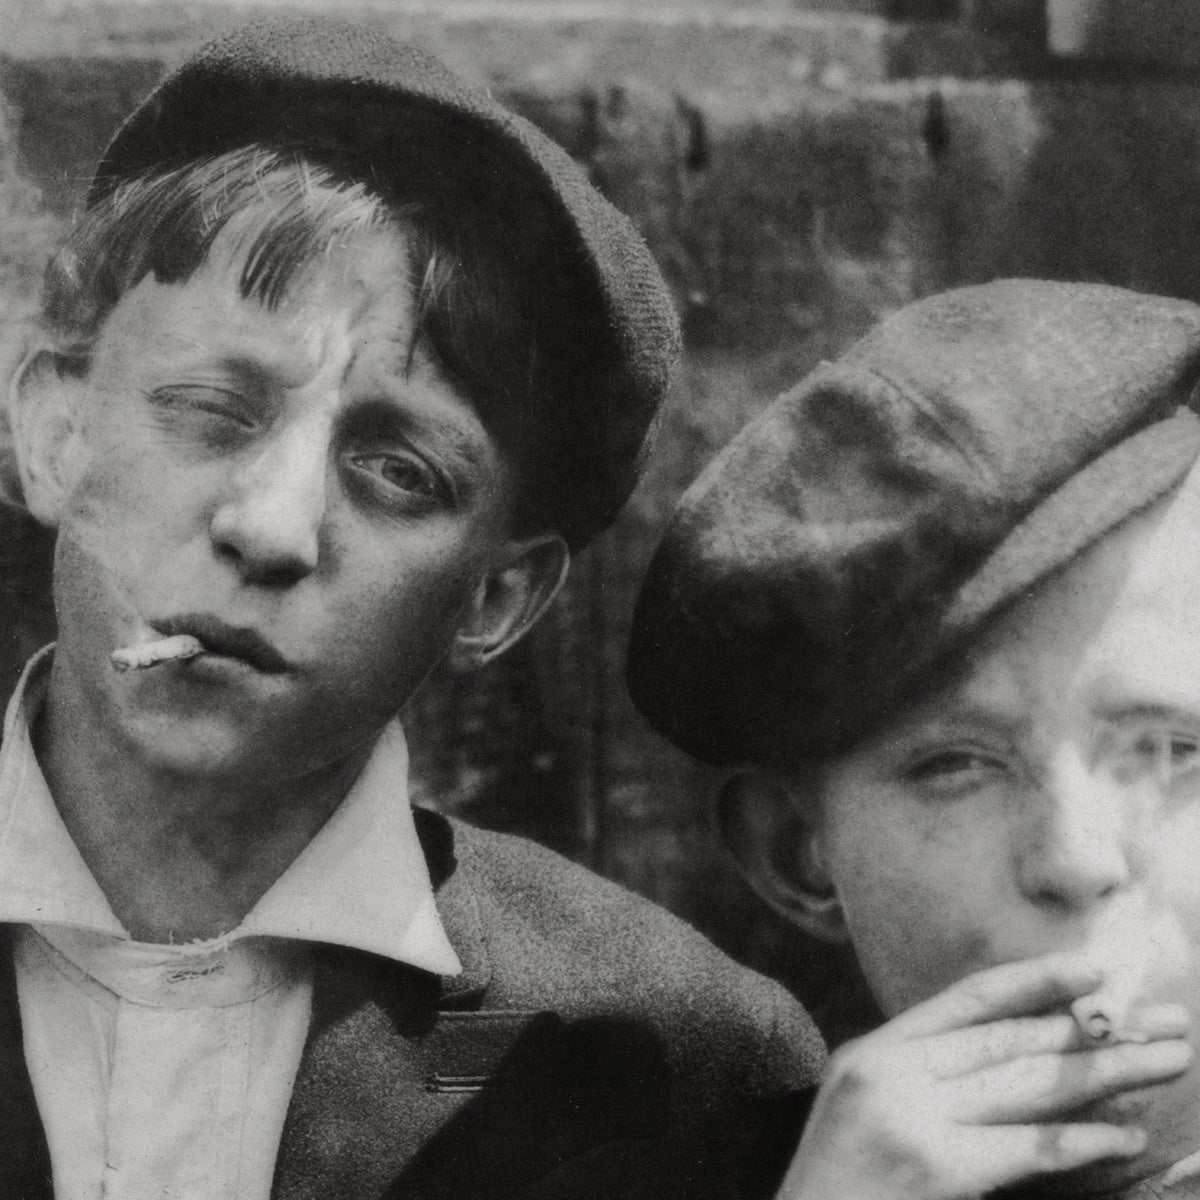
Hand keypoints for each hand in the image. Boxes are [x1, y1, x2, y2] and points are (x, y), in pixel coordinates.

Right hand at [777, 954, 1191, 1199]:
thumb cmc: (837, 1186)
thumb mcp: (863, 1106)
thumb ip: (920, 1073)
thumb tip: (1009, 1053)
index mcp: (875, 1050)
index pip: (970, 999)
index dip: (1037, 980)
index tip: (1097, 971)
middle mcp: (894, 1072)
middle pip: (1012, 1041)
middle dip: (1094, 1032)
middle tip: (1165, 1024)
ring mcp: (915, 1119)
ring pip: (1029, 1085)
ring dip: (1107, 1076)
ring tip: (1167, 1062)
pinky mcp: (938, 1169)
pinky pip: (1025, 1147)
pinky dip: (1081, 1140)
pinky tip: (1126, 1135)